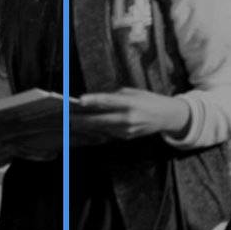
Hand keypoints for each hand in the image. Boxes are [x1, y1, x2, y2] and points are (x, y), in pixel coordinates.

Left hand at [73, 88, 191, 140]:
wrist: (166, 117)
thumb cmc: (149, 100)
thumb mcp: (133, 93)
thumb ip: (114, 96)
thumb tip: (94, 101)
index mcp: (131, 103)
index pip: (109, 101)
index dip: (94, 101)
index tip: (80, 100)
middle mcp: (128, 118)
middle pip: (98, 120)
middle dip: (79, 120)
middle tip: (64, 118)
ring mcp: (126, 130)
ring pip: (99, 128)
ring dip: (84, 126)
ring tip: (68, 123)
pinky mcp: (125, 136)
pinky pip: (106, 132)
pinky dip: (95, 129)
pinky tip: (84, 127)